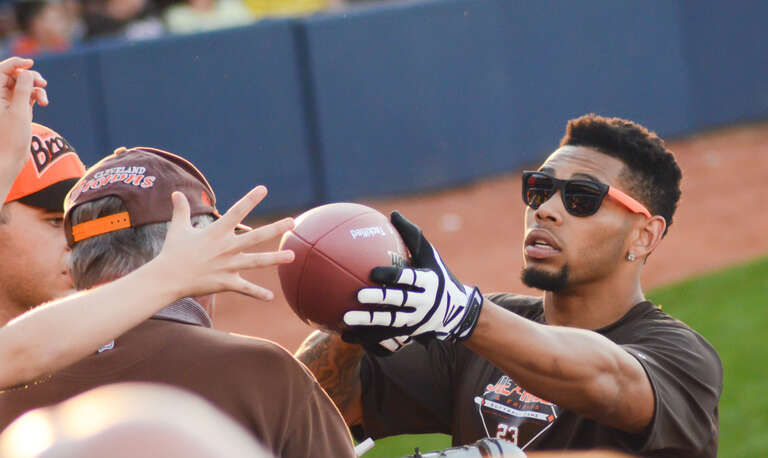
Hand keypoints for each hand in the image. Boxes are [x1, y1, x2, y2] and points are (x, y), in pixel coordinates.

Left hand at [0, 57, 47, 166]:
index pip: (2, 70)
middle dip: (30, 78)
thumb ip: (23, 89)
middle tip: (42, 84)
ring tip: (44, 99)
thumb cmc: (11, 136)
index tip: (30, 63)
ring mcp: (9, 101)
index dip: (16, 63)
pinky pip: (28, 94)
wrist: (10, 157)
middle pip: (15, 75)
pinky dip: (37, 96)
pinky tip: (44, 103)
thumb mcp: (19, 110)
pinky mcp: (19, 108)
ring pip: (24, 84)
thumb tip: (27, 72)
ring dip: (36, 88)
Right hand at [153, 185, 294, 300]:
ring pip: (256, 262)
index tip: (263, 189)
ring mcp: (227, 266)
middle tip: (293, 222)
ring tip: (292, 256)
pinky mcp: (225, 282)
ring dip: (275, 259)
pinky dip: (257, 294)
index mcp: (216, 232)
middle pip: (256, 236)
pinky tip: (271, 297)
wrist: (167, 278)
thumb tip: (175, 192)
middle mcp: (226, 247)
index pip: (237, 212)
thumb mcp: (178, 228)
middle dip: (276, 229)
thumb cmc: (173, 252)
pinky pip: (245, 288)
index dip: (250, 199)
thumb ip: (181, 210)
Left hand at [343, 211, 482, 343]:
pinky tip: (345, 335)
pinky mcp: (408, 333)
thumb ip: (412, 236)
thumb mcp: (430, 255)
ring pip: (390, 322)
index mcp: (428, 282)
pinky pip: (385, 337)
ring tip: (346, 318)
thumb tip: (392, 213)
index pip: (409, 279)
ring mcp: (416, 320)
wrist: (456, 311)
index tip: (373, 272)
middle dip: (379, 299)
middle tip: (358, 295)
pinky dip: (365, 337)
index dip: (392, 276)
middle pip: (399, 301)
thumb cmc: (438, 274)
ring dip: (368, 322)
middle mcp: (424, 302)